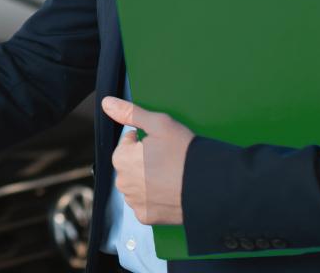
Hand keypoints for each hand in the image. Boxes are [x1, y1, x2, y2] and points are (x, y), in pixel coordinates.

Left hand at [103, 96, 192, 224]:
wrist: (211, 186)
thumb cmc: (185, 155)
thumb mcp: (159, 124)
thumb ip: (130, 113)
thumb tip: (107, 103)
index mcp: (121, 159)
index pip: (127, 144)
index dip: (145, 141)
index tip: (160, 145)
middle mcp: (123, 182)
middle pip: (130, 165)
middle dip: (144, 161)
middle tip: (167, 160)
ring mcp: (134, 202)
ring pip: (137, 185)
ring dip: (147, 180)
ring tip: (170, 176)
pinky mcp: (147, 217)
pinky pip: (145, 204)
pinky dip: (154, 199)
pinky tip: (168, 192)